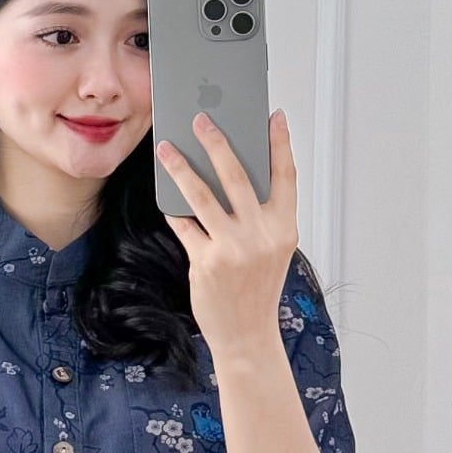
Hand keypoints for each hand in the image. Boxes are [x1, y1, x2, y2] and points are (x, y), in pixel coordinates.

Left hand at [154, 107, 299, 366]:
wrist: (247, 335)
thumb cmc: (257, 290)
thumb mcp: (273, 251)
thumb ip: (261, 217)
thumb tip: (233, 177)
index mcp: (284, 229)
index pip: (285, 177)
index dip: (280, 144)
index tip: (273, 117)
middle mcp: (262, 235)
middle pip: (237, 176)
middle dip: (217, 142)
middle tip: (200, 119)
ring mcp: (234, 248)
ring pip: (203, 195)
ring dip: (181, 168)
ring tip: (166, 149)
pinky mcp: (208, 262)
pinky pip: (185, 226)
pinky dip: (174, 210)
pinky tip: (166, 198)